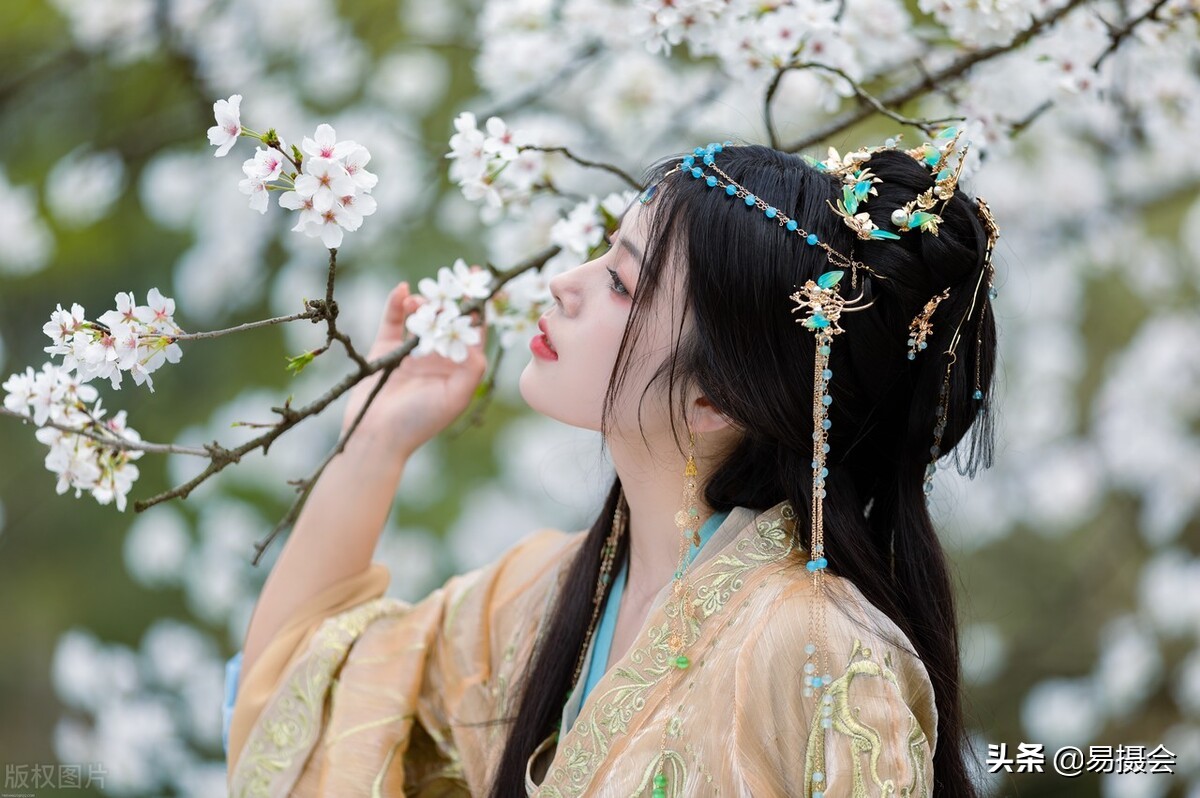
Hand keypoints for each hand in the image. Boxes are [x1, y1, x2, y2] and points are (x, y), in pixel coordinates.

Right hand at [340, 279, 487, 458]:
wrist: (376, 436)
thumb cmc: (420, 422)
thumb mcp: (456, 397)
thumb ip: (472, 368)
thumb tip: (477, 337)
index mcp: (457, 367)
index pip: (472, 332)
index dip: (479, 309)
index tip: (485, 285)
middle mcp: (437, 357)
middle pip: (448, 319)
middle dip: (453, 298)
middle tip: (457, 274)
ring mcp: (411, 351)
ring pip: (422, 316)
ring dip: (426, 302)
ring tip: (425, 297)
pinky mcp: (385, 348)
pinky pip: (393, 320)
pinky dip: (397, 303)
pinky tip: (403, 290)